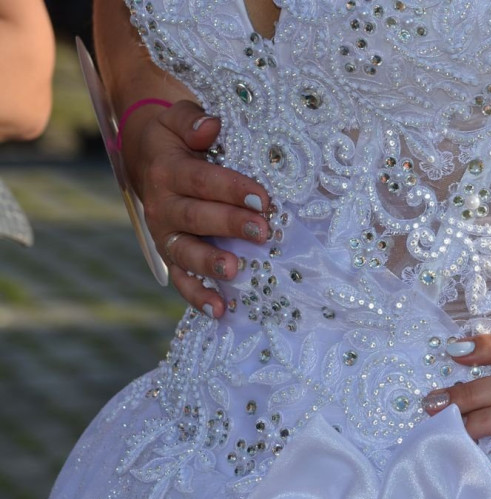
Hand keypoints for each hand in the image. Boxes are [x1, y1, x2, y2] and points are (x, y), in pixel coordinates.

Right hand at [120, 100, 270, 317]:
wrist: (145, 155)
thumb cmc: (173, 137)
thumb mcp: (177, 116)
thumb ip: (192, 120)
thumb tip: (210, 127)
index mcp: (168, 171)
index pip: (203, 180)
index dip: (233, 189)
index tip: (264, 198)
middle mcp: (162, 206)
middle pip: (197, 217)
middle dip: (230, 225)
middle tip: (263, 231)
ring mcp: (166, 235)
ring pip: (185, 253)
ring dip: (210, 263)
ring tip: (235, 269)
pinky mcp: (171, 255)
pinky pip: (182, 280)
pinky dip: (198, 296)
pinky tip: (220, 310)